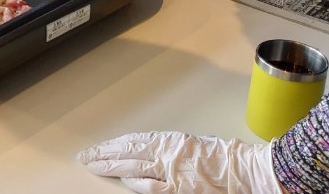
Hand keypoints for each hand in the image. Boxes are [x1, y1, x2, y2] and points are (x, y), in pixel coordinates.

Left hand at [78, 132, 282, 193]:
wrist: (243, 169)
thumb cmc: (221, 157)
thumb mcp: (189, 146)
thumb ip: (167, 150)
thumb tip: (147, 153)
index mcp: (169, 141)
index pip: (131, 142)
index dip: (112, 145)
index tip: (98, 147)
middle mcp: (166, 154)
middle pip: (127, 152)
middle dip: (104, 155)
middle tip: (86, 156)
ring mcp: (170, 172)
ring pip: (133, 168)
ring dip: (112, 167)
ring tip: (94, 166)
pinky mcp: (178, 188)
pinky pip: (150, 186)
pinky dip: (135, 184)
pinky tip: (122, 181)